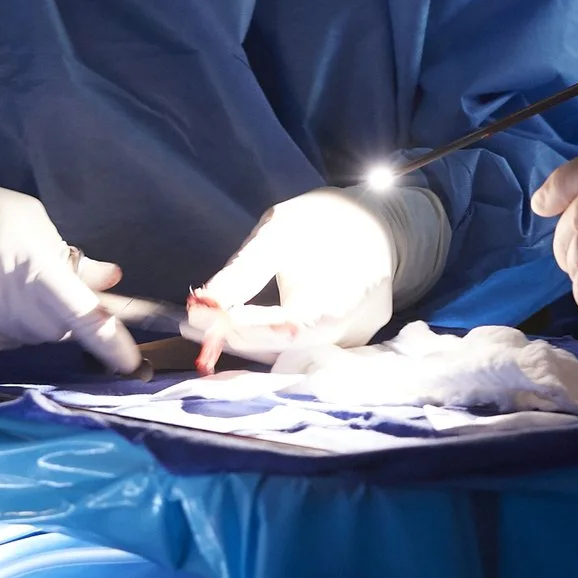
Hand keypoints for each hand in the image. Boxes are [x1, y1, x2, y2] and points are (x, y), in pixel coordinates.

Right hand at [0, 175, 139, 373]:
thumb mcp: (27, 218)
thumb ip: (70, 256)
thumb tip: (110, 282)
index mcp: (23, 264)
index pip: (78, 315)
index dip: (109, 342)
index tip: (133, 363)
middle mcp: (1, 304)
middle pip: (61, 330)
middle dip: (75, 318)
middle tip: (68, 291)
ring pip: (36, 337)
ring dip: (44, 319)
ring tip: (17, 282)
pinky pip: (8, 341)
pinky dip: (15, 324)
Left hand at [193, 185, 448, 363]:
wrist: (377, 221)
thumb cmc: (324, 220)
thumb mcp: (280, 232)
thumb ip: (244, 272)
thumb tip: (202, 304)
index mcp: (342, 297)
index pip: (286, 329)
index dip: (241, 328)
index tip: (200, 318)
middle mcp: (354, 331)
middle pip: (290, 352)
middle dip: (244, 338)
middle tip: (205, 322)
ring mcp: (358, 342)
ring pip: (298, 357)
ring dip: (261, 343)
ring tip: (228, 320)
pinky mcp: (356, 344)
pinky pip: (312, 352)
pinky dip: (283, 342)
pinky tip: (261, 325)